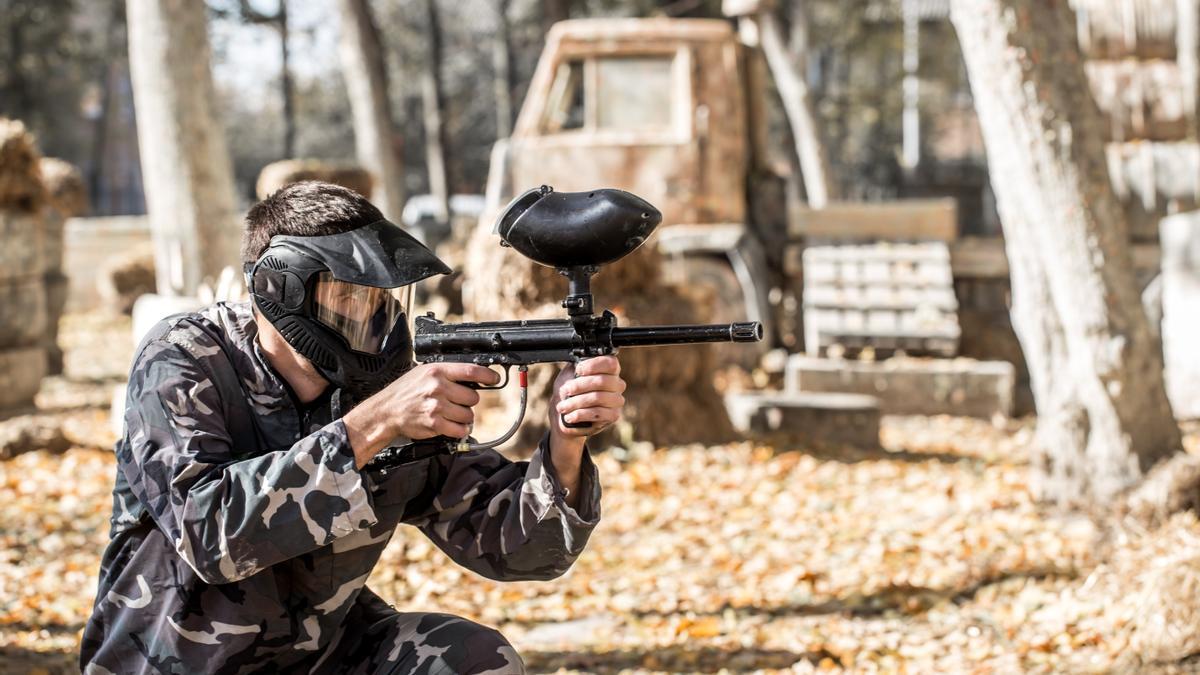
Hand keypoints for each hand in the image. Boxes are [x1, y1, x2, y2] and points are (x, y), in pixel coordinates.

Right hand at [376, 363, 499, 440]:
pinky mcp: (435, 424)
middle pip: (473, 396)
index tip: (494, 378)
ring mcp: (437, 407)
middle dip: (468, 401)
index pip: (471, 371)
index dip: (488, 375)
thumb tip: (473, 377)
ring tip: (451, 413)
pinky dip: (460, 429)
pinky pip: (460, 429)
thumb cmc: (405, 391)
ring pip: (469, 414)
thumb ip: (447, 373)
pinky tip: (452, 425)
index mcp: (437, 371)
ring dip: (464, 416)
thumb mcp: (424, 373)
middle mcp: (438, 388)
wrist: (387, 411)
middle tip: (457, 402)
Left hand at [549, 356, 625, 438]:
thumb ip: (575, 366)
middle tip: (565, 390)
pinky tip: (570, 416)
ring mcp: (617, 400)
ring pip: (597, 398)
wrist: (566, 414)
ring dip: (576, 402)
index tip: (578, 370)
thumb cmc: (569, 392)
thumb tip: (578, 365)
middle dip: (579, 386)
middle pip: (602, 381)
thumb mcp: (569, 374)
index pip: (610, 363)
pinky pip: (597, 413)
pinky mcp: (613, 415)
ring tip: (563, 406)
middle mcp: (617, 384)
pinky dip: (580, 414)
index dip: (594, 365)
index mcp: (609, 370)